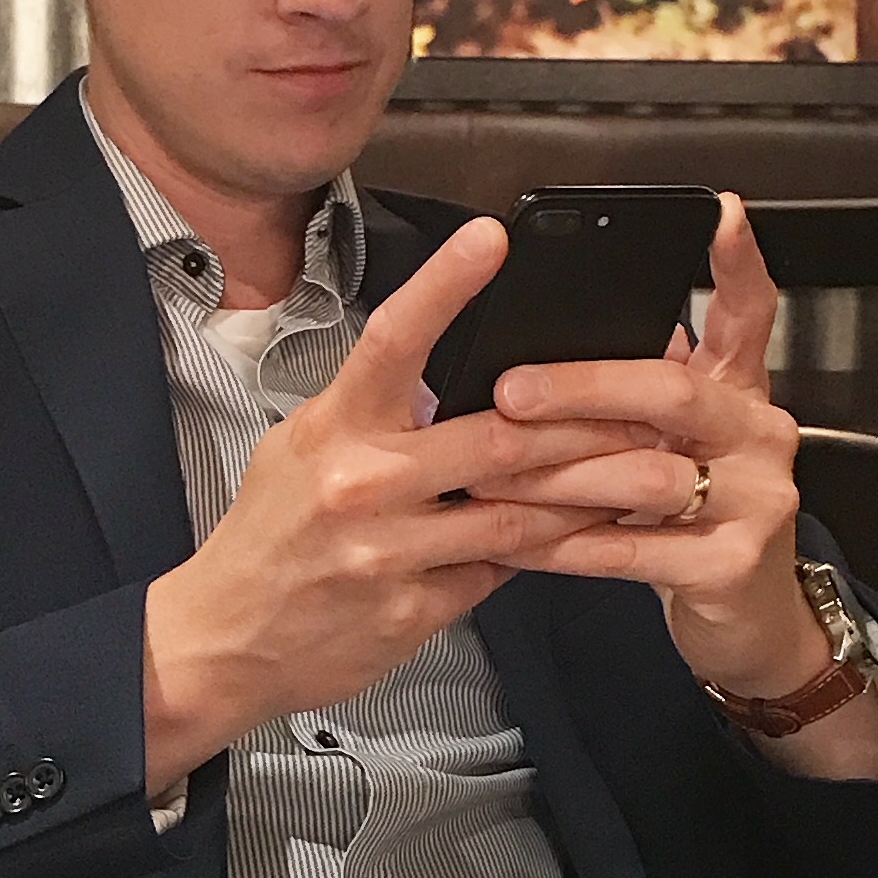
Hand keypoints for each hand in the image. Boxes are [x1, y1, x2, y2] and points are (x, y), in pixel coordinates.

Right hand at [139, 219, 645, 792]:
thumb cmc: (269, 535)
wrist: (225, 639)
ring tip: (652, 475)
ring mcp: (388, 553)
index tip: (493, 238)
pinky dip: (542, 552)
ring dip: (590, 495)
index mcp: (331, 428)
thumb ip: (372, 414)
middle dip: (586, 426)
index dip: (444, 285)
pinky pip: (496, 573)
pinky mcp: (412, 610)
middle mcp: (361, 484)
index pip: (392, 340)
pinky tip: (582, 535)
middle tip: (652, 406)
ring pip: (516, 516)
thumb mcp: (300, 450)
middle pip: (496, 441)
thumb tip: (454, 379)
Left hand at [465, 197, 877, 775]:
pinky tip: (518, 542)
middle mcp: (758, 433)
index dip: (737, 262)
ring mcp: (757, 498)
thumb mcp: (673, 444)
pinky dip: (566, 546)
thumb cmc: (691, 522)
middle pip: (671, 388)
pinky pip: (633, 548)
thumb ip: (633, 396)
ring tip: (486, 474)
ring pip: (644, 471)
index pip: (748, 312)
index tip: (718, 211)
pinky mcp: (733, 564)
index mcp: (738, 391)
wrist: (749, 626)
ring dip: (554, 475)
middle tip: (508, 392)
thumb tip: (532, 351)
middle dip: (581, 387)